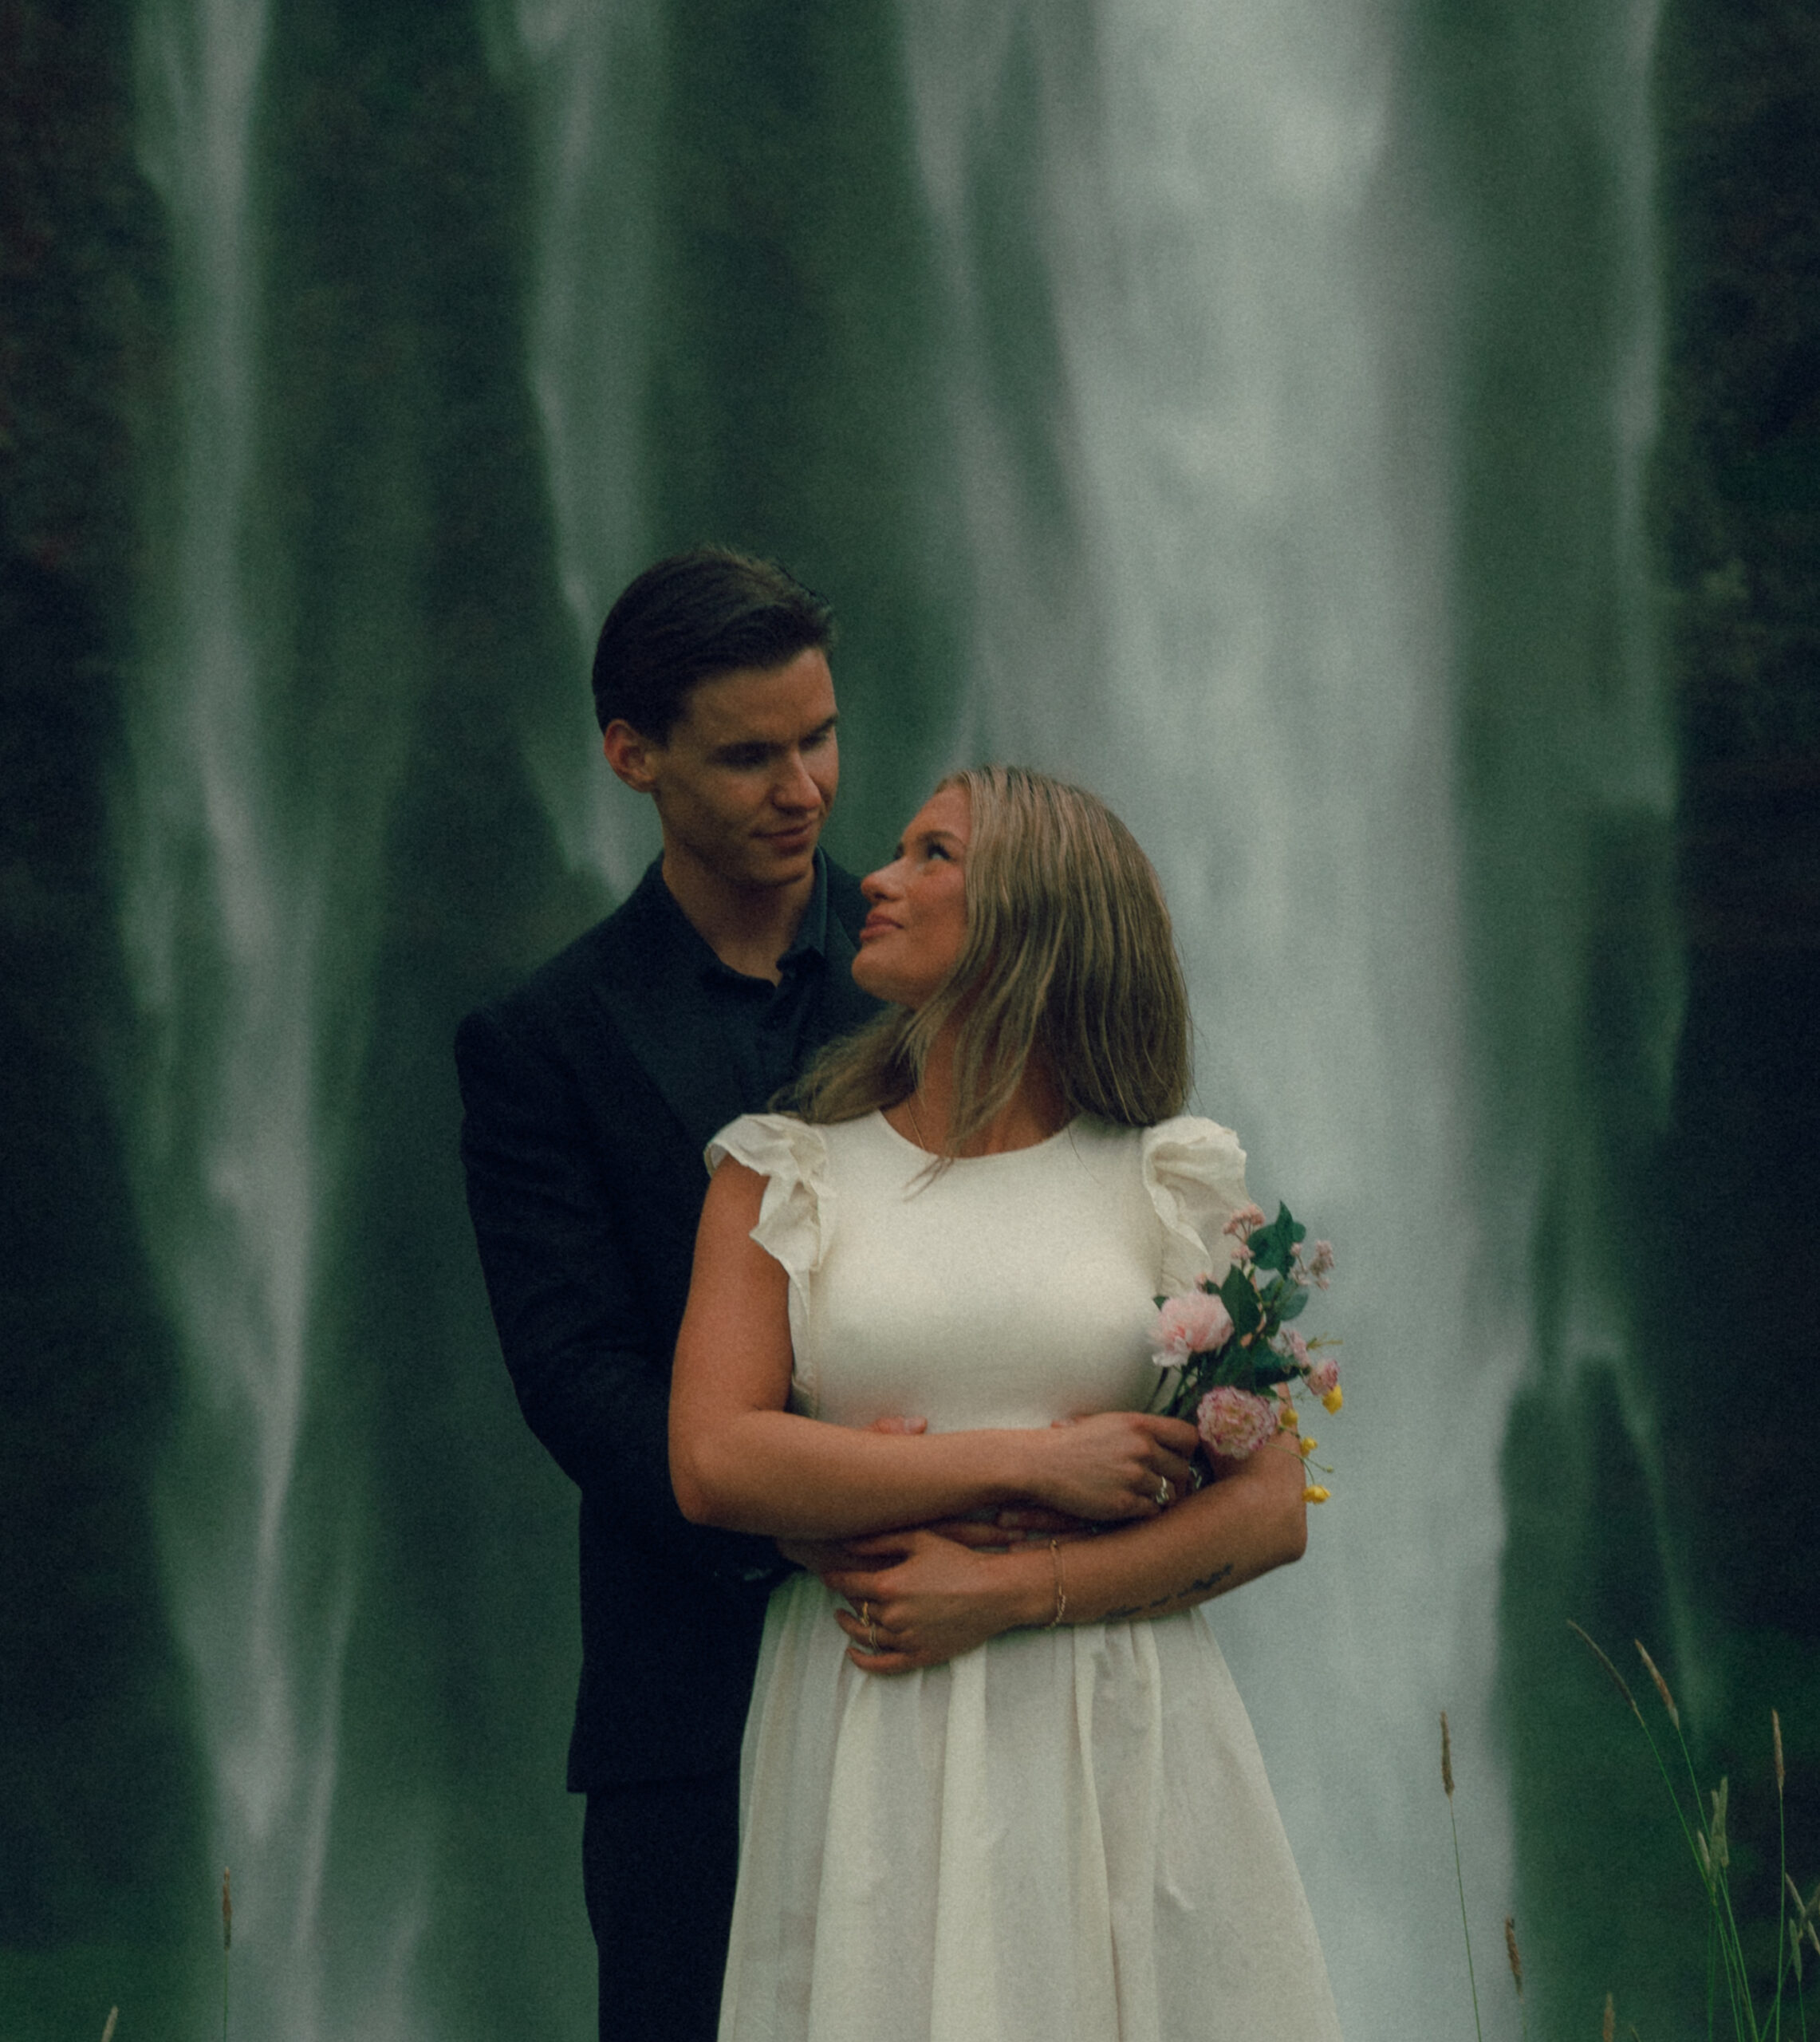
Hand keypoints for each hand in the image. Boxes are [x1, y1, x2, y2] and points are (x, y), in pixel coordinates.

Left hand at [819, 1529, 1037, 1673]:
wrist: (995, 1592)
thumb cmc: (958, 1560)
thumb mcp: (919, 1540)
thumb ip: (880, 1542)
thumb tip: (847, 1546)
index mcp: (889, 1585)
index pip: (848, 1583)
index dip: (834, 1578)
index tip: (826, 1574)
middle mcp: (893, 1615)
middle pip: (856, 1609)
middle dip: (845, 1599)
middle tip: (841, 1591)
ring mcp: (906, 1638)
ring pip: (865, 1636)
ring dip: (850, 1627)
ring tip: (842, 1618)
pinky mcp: (920, 1656)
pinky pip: (882, 1665)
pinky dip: (863, 1661)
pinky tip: (854, 1654)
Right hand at [1026, 1411, 1199, 1521]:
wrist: (1041, 1463)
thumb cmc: (1073, 1442)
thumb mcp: (1110, 1423)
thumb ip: (1142, 1431)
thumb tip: (1171, 1444)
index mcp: (1139, 1424)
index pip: (1189, 1437)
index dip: (1188, 1451)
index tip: (1179, 1458)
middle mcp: (1141, 1448)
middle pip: (1183, 1469)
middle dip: (1175, 1479)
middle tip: (1163, 1483)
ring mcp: (1133, 1477)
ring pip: (1169, 1493)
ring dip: (1160, 1496)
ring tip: (1142, 1494)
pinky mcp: (1123, 1503)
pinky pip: (1152, 1511)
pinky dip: (1144, 1510)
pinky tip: (1129, 1503)